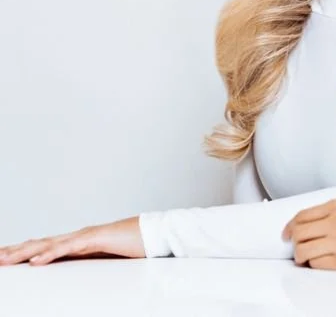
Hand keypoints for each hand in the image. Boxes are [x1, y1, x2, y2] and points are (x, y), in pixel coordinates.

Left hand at [0, 217, 145, 265]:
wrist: (156, 232)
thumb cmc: (135, 244)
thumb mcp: (106, 257)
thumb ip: (89, 260)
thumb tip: (77, 268)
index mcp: (78, 242)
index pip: (43, 247)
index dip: (22, 251)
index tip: (4, 257)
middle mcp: (77, 236)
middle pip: (38, 244)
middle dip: (14, 251)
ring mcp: (84, 236)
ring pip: (46, 245)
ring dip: (23, 253)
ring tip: (3, 260)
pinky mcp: (94, 239)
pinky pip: (68, 249)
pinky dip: (49, 255)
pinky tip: (35, 262)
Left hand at [282, 198, 335, 270]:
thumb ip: (333, 213)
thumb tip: (309, 225)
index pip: (302, 215)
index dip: (289, 226)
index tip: (287, 232)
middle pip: (298, 232)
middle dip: (292, 241)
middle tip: (294, 246)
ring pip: (303, 250)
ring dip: (300, 256)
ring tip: (306, 257)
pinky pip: (316, 264)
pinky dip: (314, 264)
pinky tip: (320, 262)